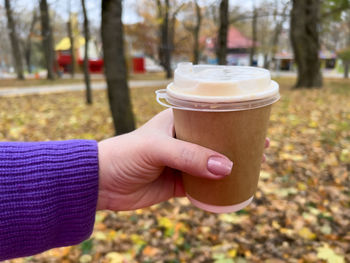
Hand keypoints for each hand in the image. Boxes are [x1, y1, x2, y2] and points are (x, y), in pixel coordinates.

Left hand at [97, 109, 268, 210]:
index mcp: (178, 121)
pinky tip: (234, 187)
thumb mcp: (157, 149)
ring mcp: (182, 162)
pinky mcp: (179, 183)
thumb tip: (227, 168)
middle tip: (262, 149)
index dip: (234, 121)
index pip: (212, 117)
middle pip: (217, 141)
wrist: (102, 183)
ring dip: (232, 166)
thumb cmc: (125, 154)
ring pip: (213, 163)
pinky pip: (204, 185)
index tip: (256, 127)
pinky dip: (219, 187)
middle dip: (239, 145)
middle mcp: (183, 140)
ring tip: (255, 167)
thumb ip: (189, 156)